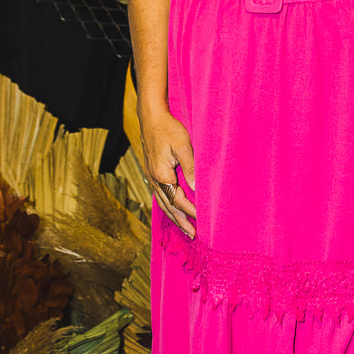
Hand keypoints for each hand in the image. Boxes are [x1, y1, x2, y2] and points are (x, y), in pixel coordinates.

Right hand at [139, 105, 195, 238]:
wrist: (151, 117)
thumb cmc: (168, 129)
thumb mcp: (183, 146)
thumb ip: (190, 168)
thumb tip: (196, 188)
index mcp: (162, 174)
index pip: (178, 200)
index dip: (190, 211)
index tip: (202, 220)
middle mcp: (154, 179)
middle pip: (168, 206)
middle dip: (180, 221)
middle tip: (192, 235)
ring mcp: (151, 176)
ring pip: (162, 202)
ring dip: (173, 216)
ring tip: (184, 227)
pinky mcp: (152, 172)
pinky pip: (160, 195)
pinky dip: (168, 205)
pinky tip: (173, 209)